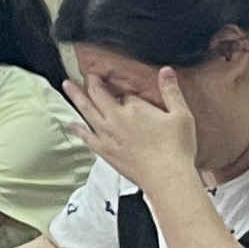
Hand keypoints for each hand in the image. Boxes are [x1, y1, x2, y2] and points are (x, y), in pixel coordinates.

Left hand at [64, 67, 200, 192]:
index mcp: (134, 108)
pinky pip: (86, 137)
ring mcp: (108, 135)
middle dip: (93, 82)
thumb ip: (172, 91)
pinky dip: (78, 128)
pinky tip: (72, 123)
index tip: (120, 83)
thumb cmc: (176, 148)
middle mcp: (116, 119)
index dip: (124, 89)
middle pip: (99, 95)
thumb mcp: (181, 115)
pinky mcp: (105, 151)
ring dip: (76, 96)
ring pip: (87, 111)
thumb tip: (166, 70)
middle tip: (88, 74)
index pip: (125, 93)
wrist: (166, 177)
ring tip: (67, 85)